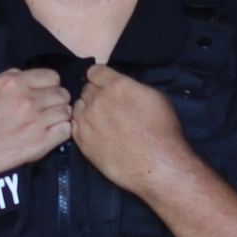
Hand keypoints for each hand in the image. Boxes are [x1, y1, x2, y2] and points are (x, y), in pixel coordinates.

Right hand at [0, 68, 71, 188]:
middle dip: (57, 100)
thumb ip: (6, 78)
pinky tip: (51, 134)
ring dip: (60, 116)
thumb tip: (24, 75)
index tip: (44, 93)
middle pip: (62, 93)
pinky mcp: (40, 144)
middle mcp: (29, 100)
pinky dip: (62, 131)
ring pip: (66, 112)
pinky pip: (66, 131)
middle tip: (47, 109)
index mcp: (14, 83)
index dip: (50, 84)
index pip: (52, 76)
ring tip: (49, 123)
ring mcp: (37, 122)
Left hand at [72, 64, 196, 196]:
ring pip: (78, 107)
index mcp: (116, 86)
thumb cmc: (162, 131)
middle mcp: (97, 100)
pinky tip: (96, 133)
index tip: (105, 84)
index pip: (94, 71)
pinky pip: (74, 126)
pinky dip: (83, 126)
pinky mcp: (82, 141)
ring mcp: (87, 121)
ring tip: (101, 122)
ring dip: (87, 110)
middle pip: (86, 89)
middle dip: (96, 94)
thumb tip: (121, 87)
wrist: (157, 165)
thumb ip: (131, 86)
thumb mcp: (154, 97)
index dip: (101, 77)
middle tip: (108, 107)